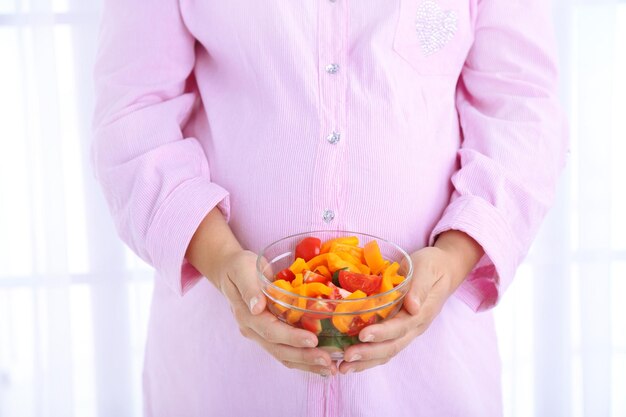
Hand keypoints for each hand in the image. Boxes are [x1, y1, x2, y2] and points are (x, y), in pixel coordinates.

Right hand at [217, 250, 337, 375]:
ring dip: (307, 364)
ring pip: (284, 355)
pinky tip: (321, 363)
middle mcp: (253, 330)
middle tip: (328, 362)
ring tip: (330, 369)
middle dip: (304, 357)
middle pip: (279, 350)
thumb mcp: (242, 269)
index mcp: (247, 315)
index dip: (292, 337)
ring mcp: (261, 335)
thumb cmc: (239, 267)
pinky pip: (287, 351)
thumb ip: (249, 287)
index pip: (270, 331)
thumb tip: (256, 307)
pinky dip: (304, 359)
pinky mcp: (270, 334)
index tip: (312, 340)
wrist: (230, 272)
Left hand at [337, 230, 483, 373]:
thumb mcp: (427, 270)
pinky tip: (350, 360)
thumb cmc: (433, 266)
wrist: (444, 269)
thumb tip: (413, 306)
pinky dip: (368, 356)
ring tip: (343, 367)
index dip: (382, 333)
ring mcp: (407, 331)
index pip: (400, 327)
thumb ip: (420, 287)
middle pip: (392, 346)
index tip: (363, 335)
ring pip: (387, 352)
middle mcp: (414, 327)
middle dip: (368, 354)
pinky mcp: (399, 329)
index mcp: (421, 313)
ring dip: (365, 362)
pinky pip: (384, 347)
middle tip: (346, 358)